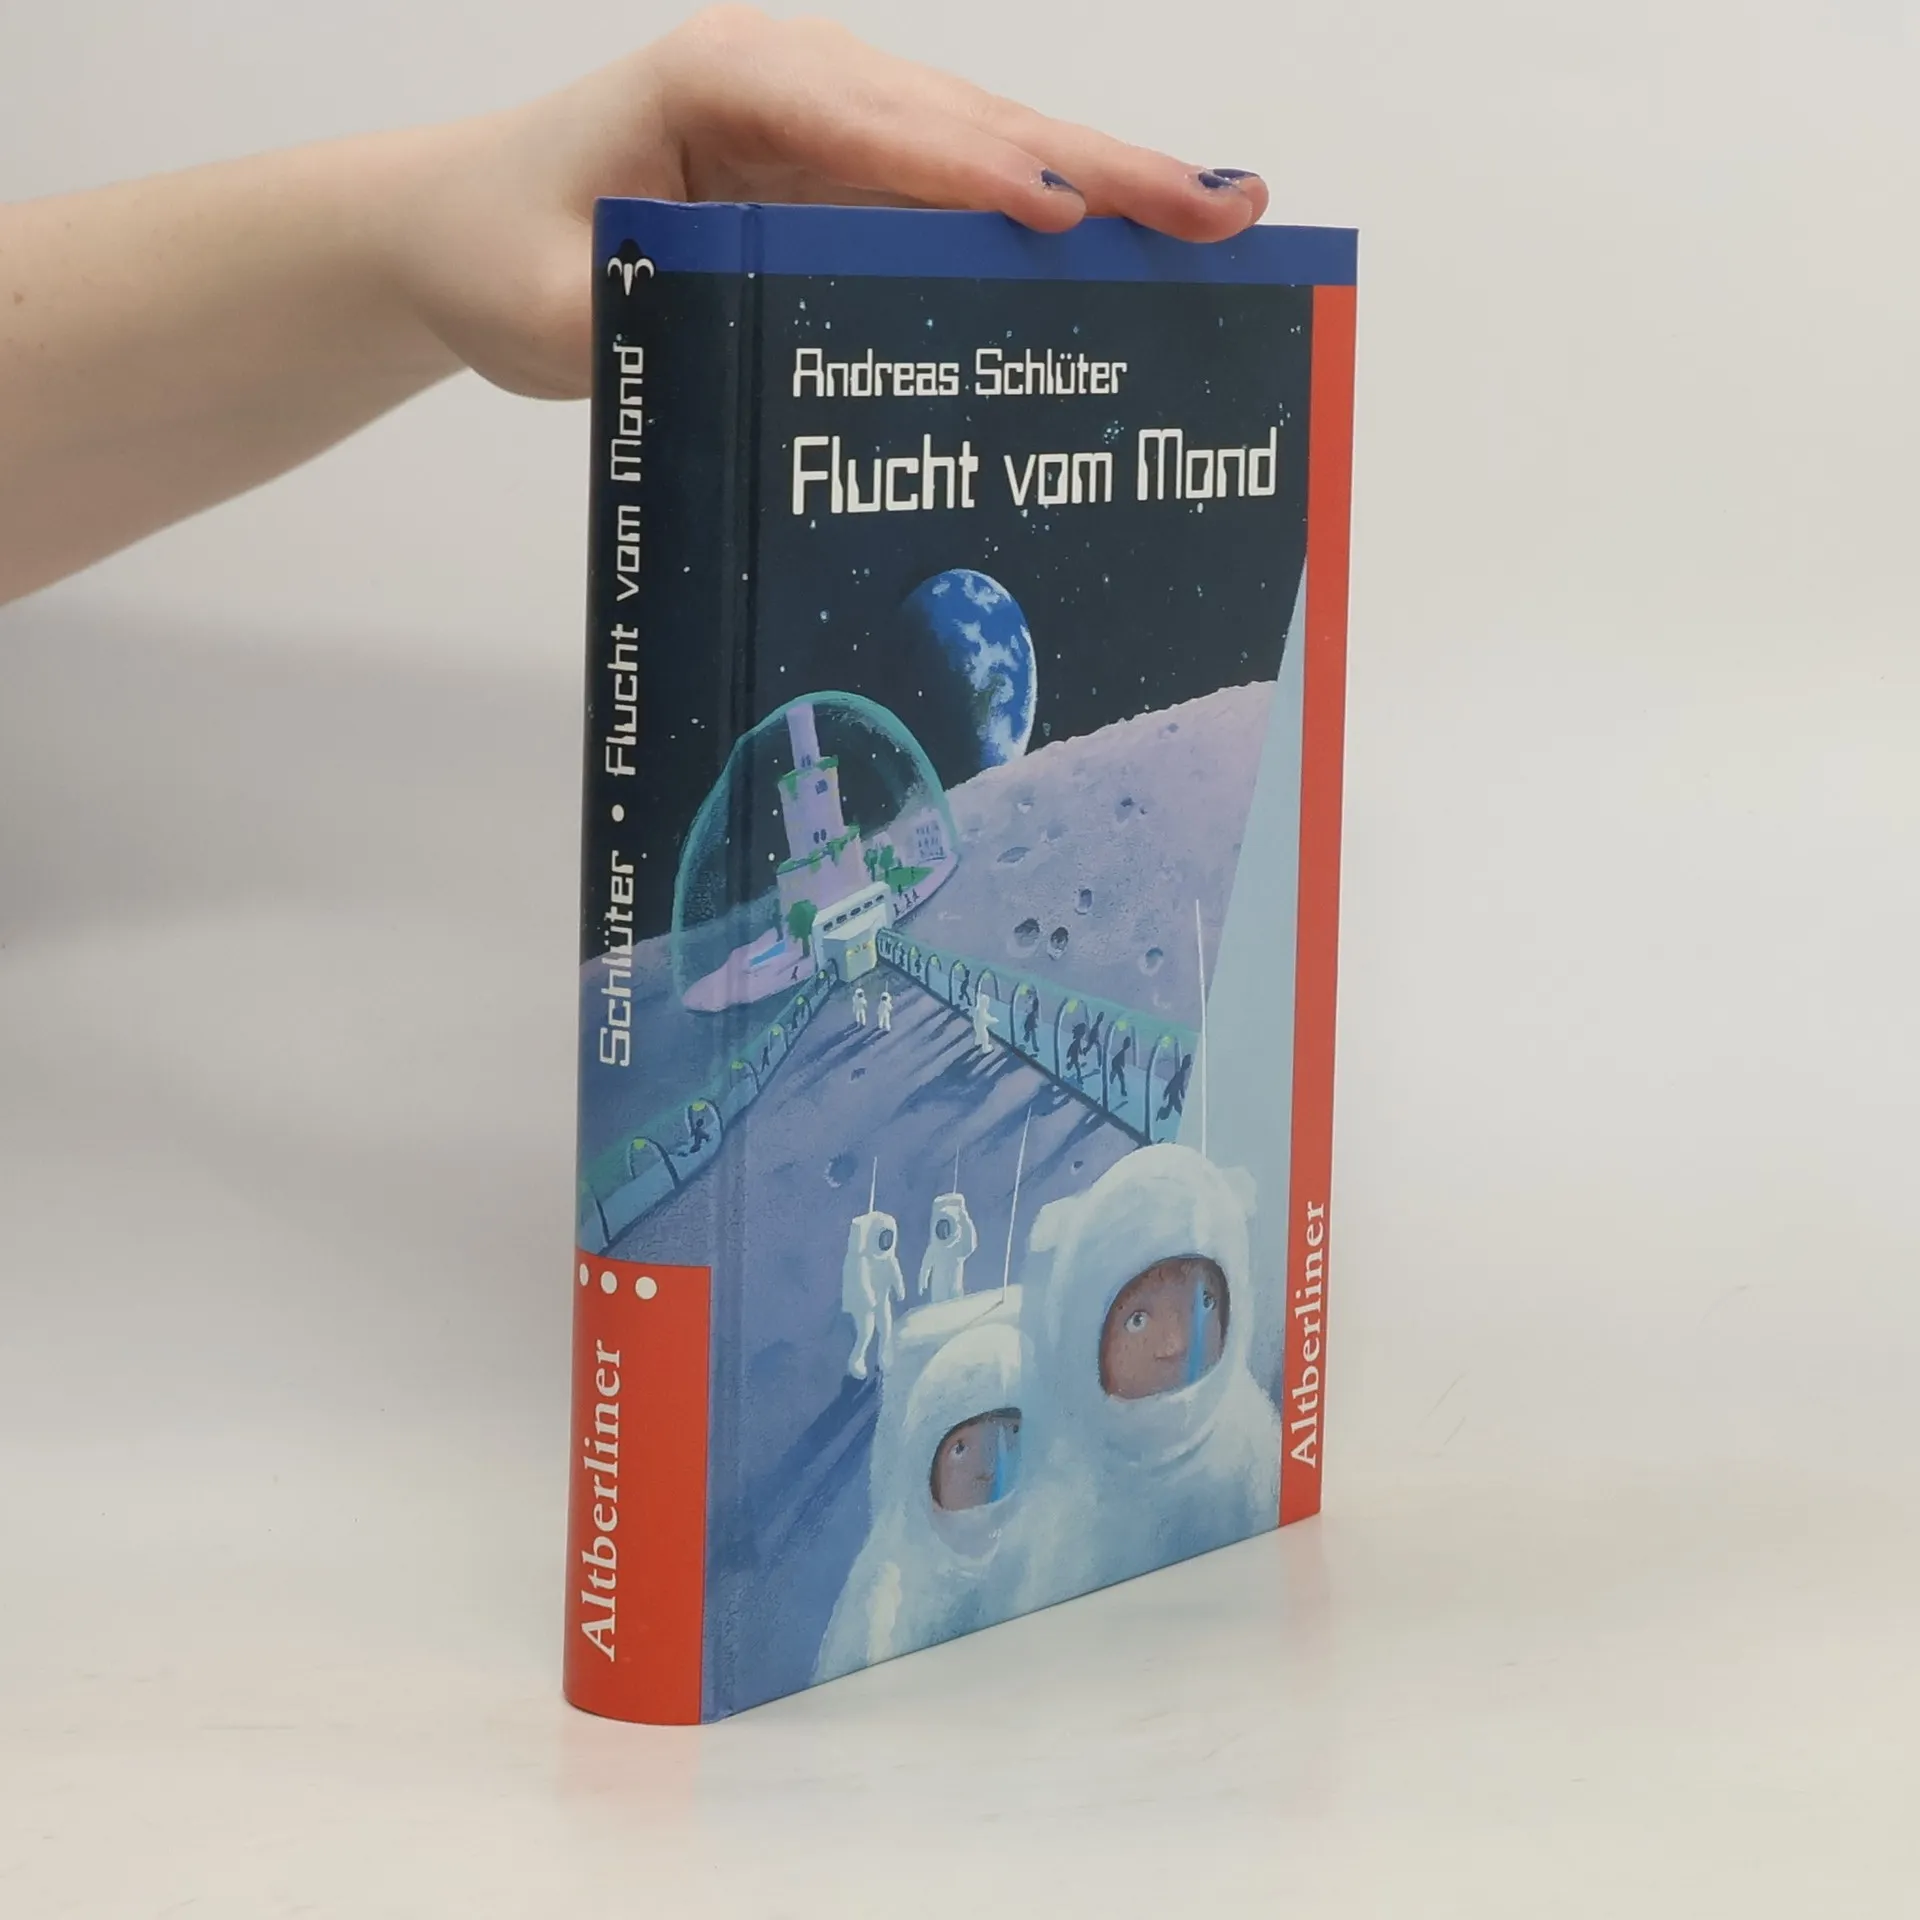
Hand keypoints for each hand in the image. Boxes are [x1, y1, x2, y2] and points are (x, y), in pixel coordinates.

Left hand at [386, 6, 1268, 398]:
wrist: (465, 222)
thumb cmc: (504, 249)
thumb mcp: (558, 308)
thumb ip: (652, 326)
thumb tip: (768, 368)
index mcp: (720, 85)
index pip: (865, 124)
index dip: (967, 171)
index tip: (1057, 215)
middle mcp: (794, 81)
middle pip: (967, 120)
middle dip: (1094, 169)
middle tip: (1218, 206)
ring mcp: (831, 120)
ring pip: (988, 143)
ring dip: (1103, 184)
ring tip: (1219, 212)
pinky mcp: (847, 170)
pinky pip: (963, 186)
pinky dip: (1051, 211)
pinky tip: (1129, 236)